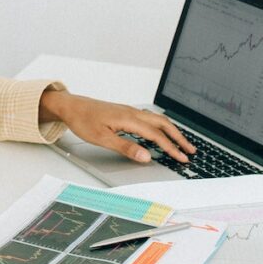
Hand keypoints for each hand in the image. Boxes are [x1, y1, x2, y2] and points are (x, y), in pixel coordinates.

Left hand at [40, 91, 195, 162]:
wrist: (71, 106)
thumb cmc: (83, 120)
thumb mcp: (102, 138)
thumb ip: (125, 147)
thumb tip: (146, 156)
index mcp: (129, 119)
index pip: (157, 135)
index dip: (171, 148)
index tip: (182, 158)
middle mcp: (132, 112)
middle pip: (163, 124)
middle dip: (178, 137)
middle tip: (191, 150)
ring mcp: (130, 111)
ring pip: (157, 119)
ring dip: (171, 130)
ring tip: (181, 142)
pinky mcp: (125, 112)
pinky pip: (149, 118)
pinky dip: (161, 125)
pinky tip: (160, 131)